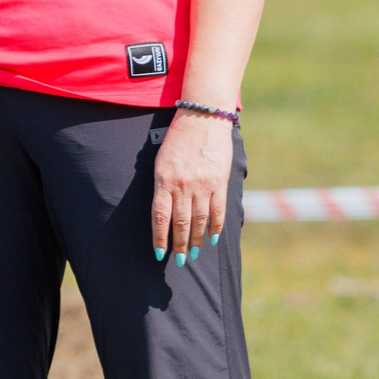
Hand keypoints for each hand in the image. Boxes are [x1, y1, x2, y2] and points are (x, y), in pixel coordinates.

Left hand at [151, 110, 232, 263]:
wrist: (202, 118)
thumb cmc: (178, 139)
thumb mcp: (161, 161)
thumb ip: (162, 185)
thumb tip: (163, 212)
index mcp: (164, 181)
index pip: (160, 217)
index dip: (159, 238)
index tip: (158, 254)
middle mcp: (183, 185)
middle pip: (180, 223)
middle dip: (178, 245)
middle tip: (178, 260)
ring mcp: (203, 185)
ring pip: (199, 220)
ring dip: (195, 239)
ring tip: (192, 253)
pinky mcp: (220, 182)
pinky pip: (218, 210)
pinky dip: (215, 227)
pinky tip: (211, 238)